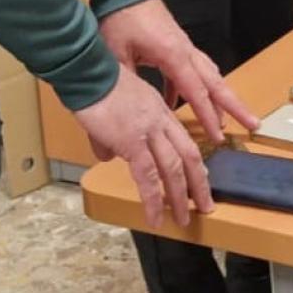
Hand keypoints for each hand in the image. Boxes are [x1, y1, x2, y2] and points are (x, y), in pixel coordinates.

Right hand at [74, 65, 213, 227]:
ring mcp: (149, 131)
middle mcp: (160, 120)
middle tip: (205, 205)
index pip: (183, 140)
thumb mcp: (114, 108)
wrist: (88, 73)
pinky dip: (154, 200)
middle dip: (199, 184)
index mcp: (158, 110)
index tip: (200, 178)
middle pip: (189, 155)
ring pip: (174, 169)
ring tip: (183, 219)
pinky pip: (148, 177)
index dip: (194, 162)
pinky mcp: (133, 142)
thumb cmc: (95, 84)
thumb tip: (109, 154)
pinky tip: (155, 217)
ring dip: (181, 197)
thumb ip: (115, 133)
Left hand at [99, 0, 259, 139]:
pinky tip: (180, 102)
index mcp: (173, 55)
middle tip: (253, 124)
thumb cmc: (120, 16)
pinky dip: (192, 87)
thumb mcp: (116, 53)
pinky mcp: (176, 43)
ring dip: (220, 97)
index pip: (196, 92)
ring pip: (209, 75)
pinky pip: (192, 69)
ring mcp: (183, 45)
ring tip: (227, 119)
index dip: (207, 116)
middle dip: (235, 106)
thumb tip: (127, 109)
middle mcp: (185, 51)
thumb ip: (127, 82)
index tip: (218, 136)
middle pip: (216, 84)